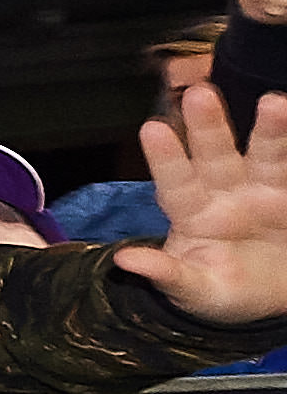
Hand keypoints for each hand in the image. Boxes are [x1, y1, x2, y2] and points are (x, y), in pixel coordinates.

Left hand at [118, 82, 286, 324]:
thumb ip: (166, 275)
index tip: (151, 129)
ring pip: (263, 155)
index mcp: (190, 213)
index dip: (165, 158)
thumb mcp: (193, 290)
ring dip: (269, 130)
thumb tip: (122, 260)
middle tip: (199, 94)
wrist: (266, 300)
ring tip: (275, 102)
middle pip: (214, 156)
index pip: (174, 183)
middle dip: (207, 126)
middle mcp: (222, 192)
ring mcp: (260, 190)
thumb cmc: (219, 291)